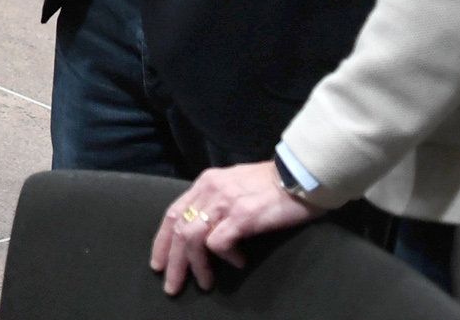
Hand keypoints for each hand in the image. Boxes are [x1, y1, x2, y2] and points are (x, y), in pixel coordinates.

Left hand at [149, 161, 321, 295]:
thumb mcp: (234, 186)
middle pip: (178, 229)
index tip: (159, 264)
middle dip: (173, 261)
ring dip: (196, 265)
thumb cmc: (272, 185)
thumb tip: (205, 230)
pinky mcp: (242, 215)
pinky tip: (239, 262)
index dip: (162, 241)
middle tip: (172, 285)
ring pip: (192, 238)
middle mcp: (210, 190)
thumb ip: (216, 202)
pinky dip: (224, 257)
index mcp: (205, 183)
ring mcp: (225, 201)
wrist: (300, 175)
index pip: (173, 213)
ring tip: (206, 282)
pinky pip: (219, 242)